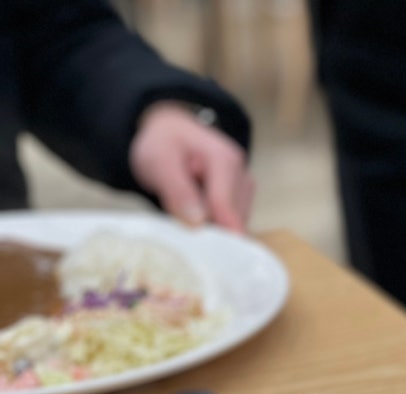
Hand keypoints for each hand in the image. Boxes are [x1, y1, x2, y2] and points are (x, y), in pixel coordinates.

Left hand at [129, 101, 254, 231]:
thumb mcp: (159, 162)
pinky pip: (231, 223)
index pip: (226, 209)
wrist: (167, 132)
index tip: (194, 246)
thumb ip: (177, 191)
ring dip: (211, 226)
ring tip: (188, 205)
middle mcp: (242, 174)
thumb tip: (198, 222)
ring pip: (234, 225)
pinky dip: (214, 224)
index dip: (212, 232)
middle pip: (233, 220)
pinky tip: (198, 210)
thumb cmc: (162, 144)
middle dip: (209, 226)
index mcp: (225, 161)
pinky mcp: (241, 199)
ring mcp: (244, 187)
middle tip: (180, 212)